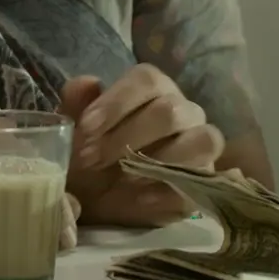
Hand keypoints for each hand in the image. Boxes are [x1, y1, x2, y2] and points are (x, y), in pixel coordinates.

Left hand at [59, 65, 225, 226]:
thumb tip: (85, 83)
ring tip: (122, 178)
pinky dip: (169, 189)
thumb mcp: (75, 131)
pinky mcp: (204, 180)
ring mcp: (200, 144)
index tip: (86, 127)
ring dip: (157, 160)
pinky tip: (138, 198)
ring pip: (202, 140)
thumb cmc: (92, 155)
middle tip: (92, 160)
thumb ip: (77, 104)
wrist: (99, 200)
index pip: (147, 79)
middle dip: (127, 136)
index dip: (117, 101)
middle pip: (170, 110)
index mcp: (153, 89)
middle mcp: (183, 110)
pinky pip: (200, 179)